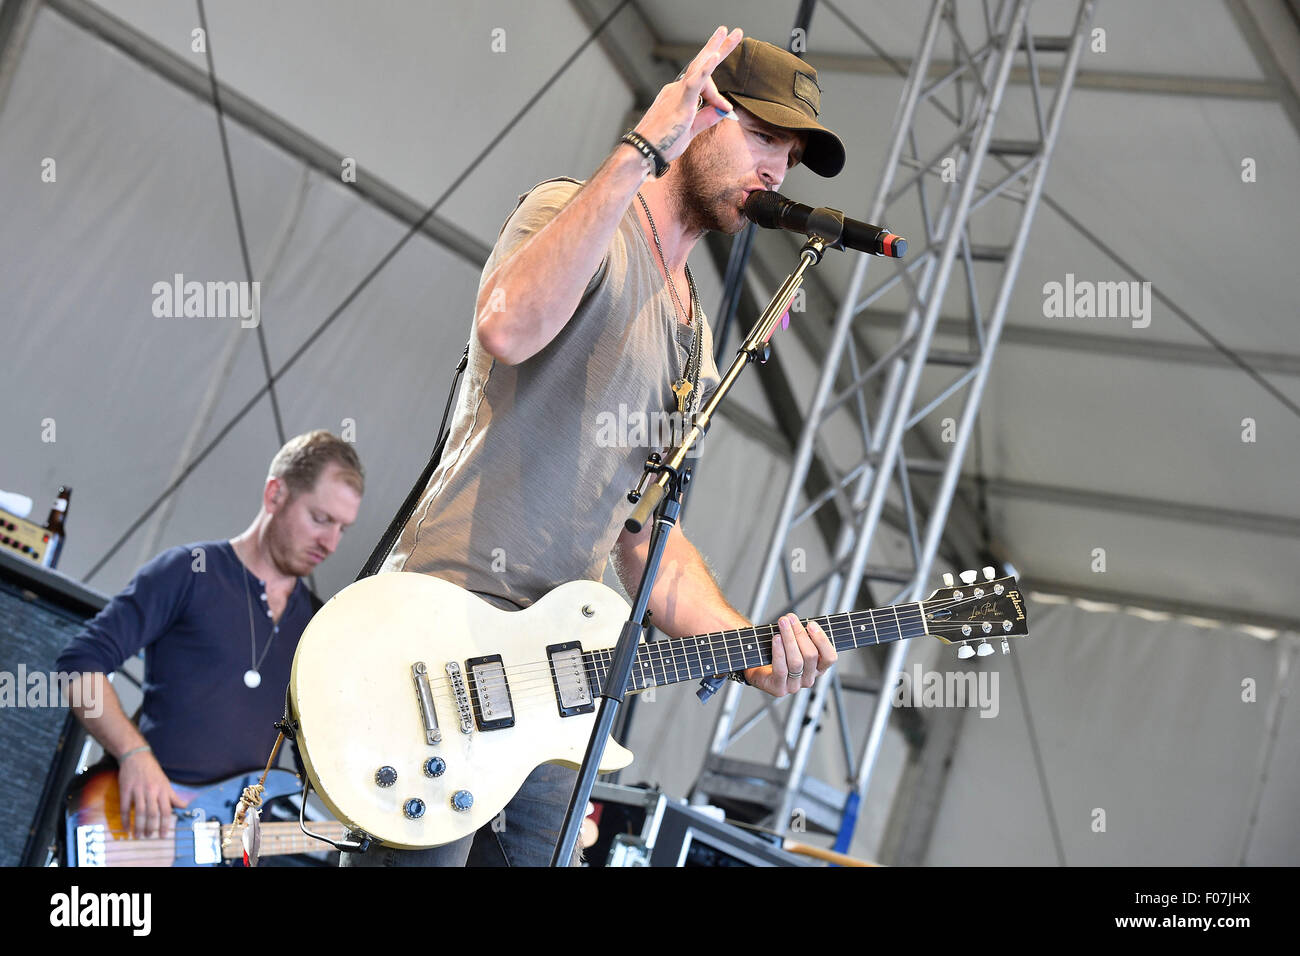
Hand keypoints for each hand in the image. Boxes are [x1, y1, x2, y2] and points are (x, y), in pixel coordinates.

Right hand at [118, 749, 185, 838]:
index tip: (163, 835)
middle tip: (149, 837)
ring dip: (139, 826)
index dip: (165, 824)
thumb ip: (173, 796)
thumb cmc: (152, 771)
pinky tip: (125, 828)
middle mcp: (152, 790)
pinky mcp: (126, 790)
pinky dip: (125, 820)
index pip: (166, 810)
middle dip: (151, 828)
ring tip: (138, 835)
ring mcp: (138, 790)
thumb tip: (184, 806)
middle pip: (152, 813)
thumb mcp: (166, 782)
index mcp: (163, 789)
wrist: (136, 756)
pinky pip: (125, 808)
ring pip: (139, 812)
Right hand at [633, 26, 743, 162]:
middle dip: (717, 47)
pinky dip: (706, 68)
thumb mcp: (691, 130)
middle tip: (731, 31)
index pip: (701, 82)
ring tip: (730, 33)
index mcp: (678, 96)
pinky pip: (695, 81)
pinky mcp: (680, 101)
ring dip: (717, 50)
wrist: (642, 151)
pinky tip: (716, 55)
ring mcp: (677, 93)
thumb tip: (725, 109)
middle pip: (700, 64)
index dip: (716, 89)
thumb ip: (708, 118)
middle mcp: (676, 90)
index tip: (726, 106)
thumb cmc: (662, 143)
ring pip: (701, 69)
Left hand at [745, 614, 836, 697]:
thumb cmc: (778, 653)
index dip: (822, 640)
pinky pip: (781, 669)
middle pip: (810, 656)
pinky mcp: (779, 689)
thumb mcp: (794, 643)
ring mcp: (795, 686)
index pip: (830, 657)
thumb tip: (799, 620)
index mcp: (818, 669)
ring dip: (789, 639)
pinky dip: (779, 652)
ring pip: (796, 661)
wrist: (756, 669)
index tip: (811, 624)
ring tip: (782, 623)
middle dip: (800, 634)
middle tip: (790, 618)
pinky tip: (776, 638)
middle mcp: (809, 679)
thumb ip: (802, 635)